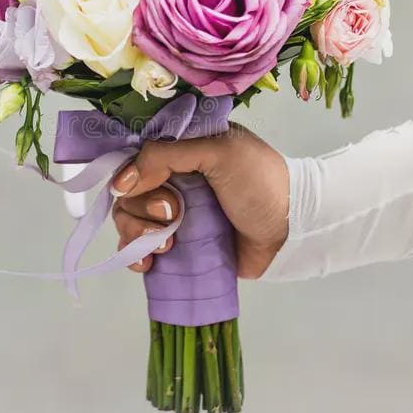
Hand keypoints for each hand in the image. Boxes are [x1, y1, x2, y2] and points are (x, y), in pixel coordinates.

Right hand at [111, 124, 288, 278]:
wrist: (291, 231)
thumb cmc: (261, 183)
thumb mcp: (218, 151)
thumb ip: (167, 155)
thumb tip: (121, 183)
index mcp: (182, 150)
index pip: (135, 156)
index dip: (128, 172)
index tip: (135, 186)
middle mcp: (173, 181)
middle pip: (128, 193)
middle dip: (142, 207)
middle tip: (172, 214)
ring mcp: (174, 216)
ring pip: (129, 221)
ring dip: (138, 233)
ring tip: (168, 243)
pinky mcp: (178, 246)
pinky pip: (140, 250)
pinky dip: (136, 256)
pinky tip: (148, 262)